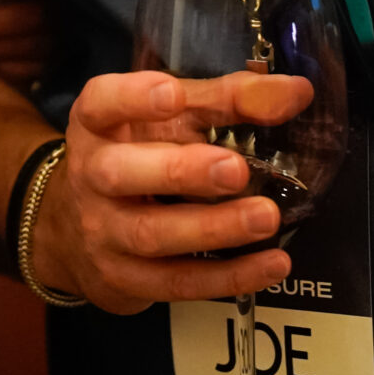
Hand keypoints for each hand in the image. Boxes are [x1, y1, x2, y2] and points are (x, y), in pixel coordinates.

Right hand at [28, 69, 308, 314]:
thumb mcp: (172, 119)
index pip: (101, 104)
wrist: (78, 231)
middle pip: (122, 173)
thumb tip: (296, 92)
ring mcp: (104, 233)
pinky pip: (177, 282)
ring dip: (213, 227)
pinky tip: (270, 263)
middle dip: (180, 171)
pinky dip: (228, 276)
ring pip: (152, 234)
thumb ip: (229, 99)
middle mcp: (92, 177)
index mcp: (98, 126)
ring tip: (265, 217)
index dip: (133, 98)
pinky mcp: (127, 280)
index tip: (173, 93)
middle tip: (235, 168)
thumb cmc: (138, 157)